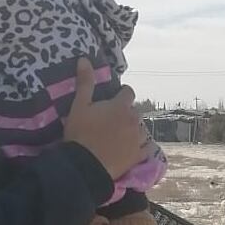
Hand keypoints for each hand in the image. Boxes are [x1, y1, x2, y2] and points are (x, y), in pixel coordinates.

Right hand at [63, 59, 145, 179]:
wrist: (85, 165)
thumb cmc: (80, 134)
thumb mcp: (79, 106)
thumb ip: (85, 83)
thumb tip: (84, 58)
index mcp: (120, 106)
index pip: (128, 92)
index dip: (121, 94)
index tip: (113, 98)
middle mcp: (133, 120)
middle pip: (134, 111)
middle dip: (126, 113)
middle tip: (112, 121)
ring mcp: (137, 139)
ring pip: (141, 129)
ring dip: (133, 129)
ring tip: (121, 136)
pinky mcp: (138, 156)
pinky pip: (145, 148)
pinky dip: (141, 147)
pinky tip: (133, 149)